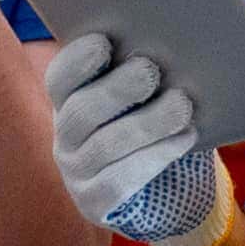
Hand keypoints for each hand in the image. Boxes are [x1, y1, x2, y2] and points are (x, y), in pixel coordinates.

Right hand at [44, 27, 225, 245]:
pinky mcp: (94, 204)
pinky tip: (185, 138)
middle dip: (117, 88)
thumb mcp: (146, 99)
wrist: (169, 192)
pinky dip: (157, 156)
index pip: (59, 79)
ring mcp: (76, 174)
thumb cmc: (156, 129)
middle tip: (150, 70)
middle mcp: (65, 138)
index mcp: (70, 102)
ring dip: (147, 122)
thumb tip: (168, 44)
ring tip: (182, 105)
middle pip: (81, 110)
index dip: (76, 61)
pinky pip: (121, 180)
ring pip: (106, 144)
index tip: (104, 42)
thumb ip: (143, 76)